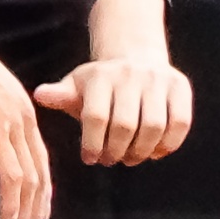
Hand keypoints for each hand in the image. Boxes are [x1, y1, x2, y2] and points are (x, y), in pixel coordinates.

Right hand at [0, 7, 50, 218]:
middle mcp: (25, 120)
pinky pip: (11, 179)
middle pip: (40, 173)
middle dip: (37, 208)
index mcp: (24, 109)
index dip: (41, 187)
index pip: (40, 157)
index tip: (38, 210)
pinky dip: (11, 204)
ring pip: (29, 181)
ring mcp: (12, 128)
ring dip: (25, 213)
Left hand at [34, 57, 192, 165]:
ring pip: (154, 126)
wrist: (133, 58)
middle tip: (111, 160)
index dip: (92, 144)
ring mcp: (157, 79)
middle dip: (116, 151)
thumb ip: (59, 95)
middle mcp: (129, 74)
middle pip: (125, 125)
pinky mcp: (180, 87)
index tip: (89, 159)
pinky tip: (155, 151)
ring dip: (142, 151)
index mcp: (100, 76)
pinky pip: (180, 122)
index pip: (95, 117)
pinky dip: (169, 144)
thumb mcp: (76, 87)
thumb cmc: (98, 85)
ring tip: (130, 158)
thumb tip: (39, 95)